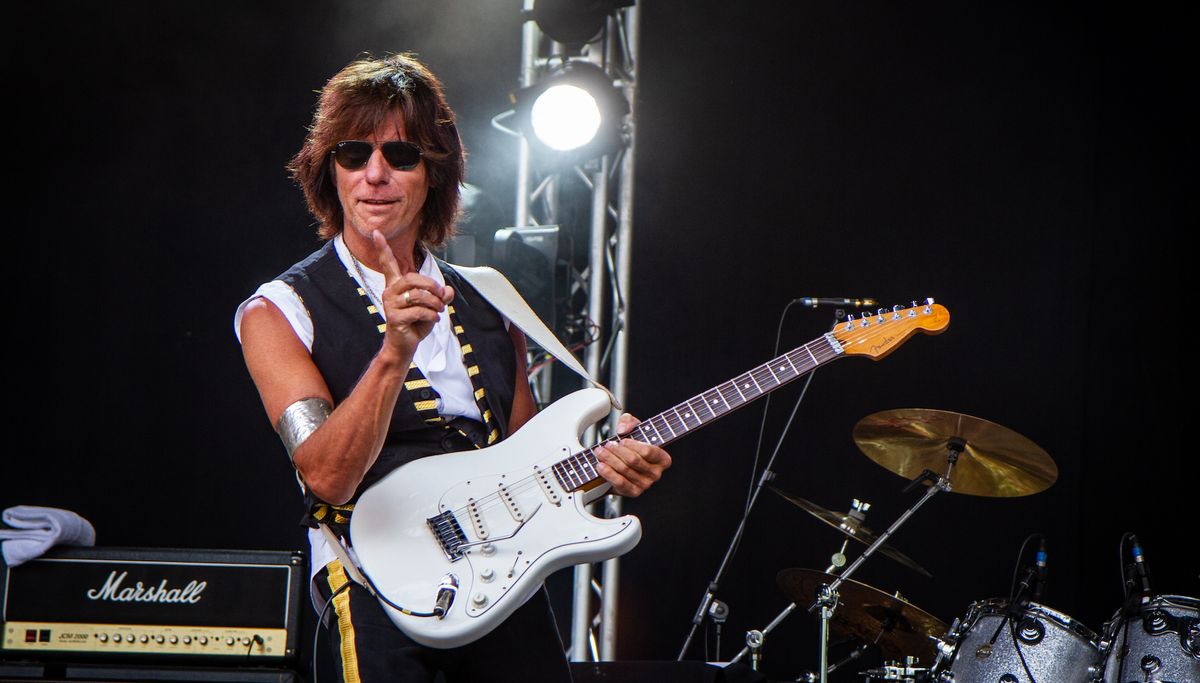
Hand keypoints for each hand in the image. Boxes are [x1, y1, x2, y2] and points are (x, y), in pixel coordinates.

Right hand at [373, 230, 454, 359]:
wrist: (405, 346)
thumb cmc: (416, 324)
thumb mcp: (432, 307)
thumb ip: (440, 296)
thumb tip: (448, 291)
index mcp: (395, 286)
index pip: (387, 263)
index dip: (382, 248)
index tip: (376, 232)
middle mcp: (390, 292)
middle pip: (413, 278)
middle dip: (433, 286)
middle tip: (442, 297)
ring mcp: (390, 305)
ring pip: (419, 296)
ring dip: (435, 304)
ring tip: (439, 310)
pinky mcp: (394, 318)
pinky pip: (419, 311)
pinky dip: (432, 315)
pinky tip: (434, 319)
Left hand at [596, 413, 672, 496]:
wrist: (625, 463)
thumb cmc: (633, 445)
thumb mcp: (634, 428)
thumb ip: (629, 421)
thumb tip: (622, 429)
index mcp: (663, 459)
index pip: (648, 451)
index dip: (633, 445)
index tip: (622, 440)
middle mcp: (656, 473)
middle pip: (633, 460)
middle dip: (617, 451)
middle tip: (607, 445)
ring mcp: (645, 484)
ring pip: (624, 470)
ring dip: (609, 459)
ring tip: (600, 452)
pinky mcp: (633, 492)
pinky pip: (620, 483)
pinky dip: (608, 473)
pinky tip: (600, 465)